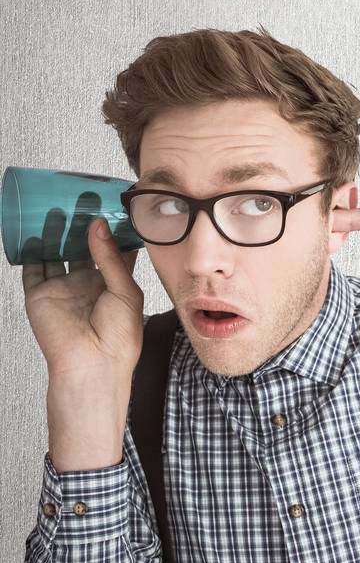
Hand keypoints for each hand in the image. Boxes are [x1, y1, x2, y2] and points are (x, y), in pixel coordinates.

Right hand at [21, 212, 143, 377]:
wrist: (92, 362)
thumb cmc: (118, 335)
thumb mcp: (125, 290)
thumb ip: (110, 257)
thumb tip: (98, 226)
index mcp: (114, 283)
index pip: (112, 250)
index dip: (112, 229)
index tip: (112, 205)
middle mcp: (88, 283)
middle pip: (82, 247)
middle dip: (82, 225)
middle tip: (82, 200)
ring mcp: (63, 287)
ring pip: (56, 252)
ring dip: (55, 232)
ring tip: (57, 207)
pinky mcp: (40, 294)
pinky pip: (32, 268)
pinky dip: (30, 250)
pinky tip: (31, 231)